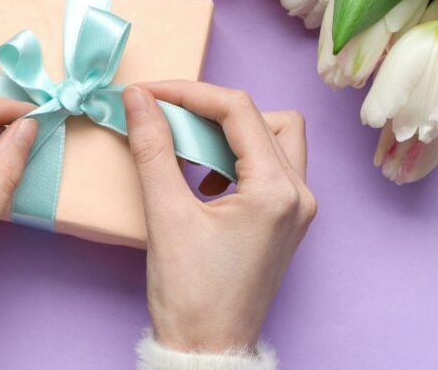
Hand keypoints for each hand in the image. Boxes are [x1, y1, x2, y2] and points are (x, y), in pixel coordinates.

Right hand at [122, 81, 314, 353]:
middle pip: (265, 117)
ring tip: (187, 148)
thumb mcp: (165, 215)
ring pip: (274, 139)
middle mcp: (299, 195)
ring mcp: (297, 210)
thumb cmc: (191, 295)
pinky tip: (201, 180)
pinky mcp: (285, 222)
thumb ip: (153, 147)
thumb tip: (138, 98)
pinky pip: (269, 168)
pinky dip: (236, 160)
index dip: (189, 92)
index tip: (149, 92)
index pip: (238, 110)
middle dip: (215, 110)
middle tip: (170, 116)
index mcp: (277, 190)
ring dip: (230, 134)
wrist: (208, 350)